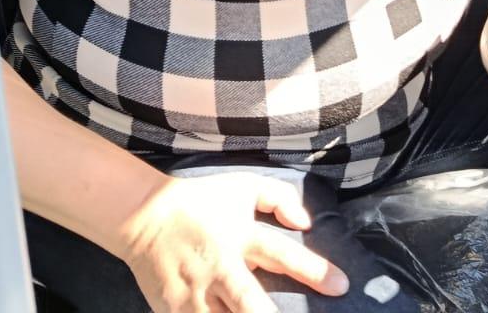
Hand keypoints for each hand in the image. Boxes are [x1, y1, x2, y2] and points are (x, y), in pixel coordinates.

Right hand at [119, 171, 348, 312]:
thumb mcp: (244, 187)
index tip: (342, 286)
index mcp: (239, 236)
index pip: (281, 253)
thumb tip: (307, 221)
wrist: (145, 216)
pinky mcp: (175, 311)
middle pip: (248, 301)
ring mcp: (195, 294)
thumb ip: (279, 198)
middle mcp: (219, 268)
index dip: (313, 270)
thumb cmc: (202, 202)